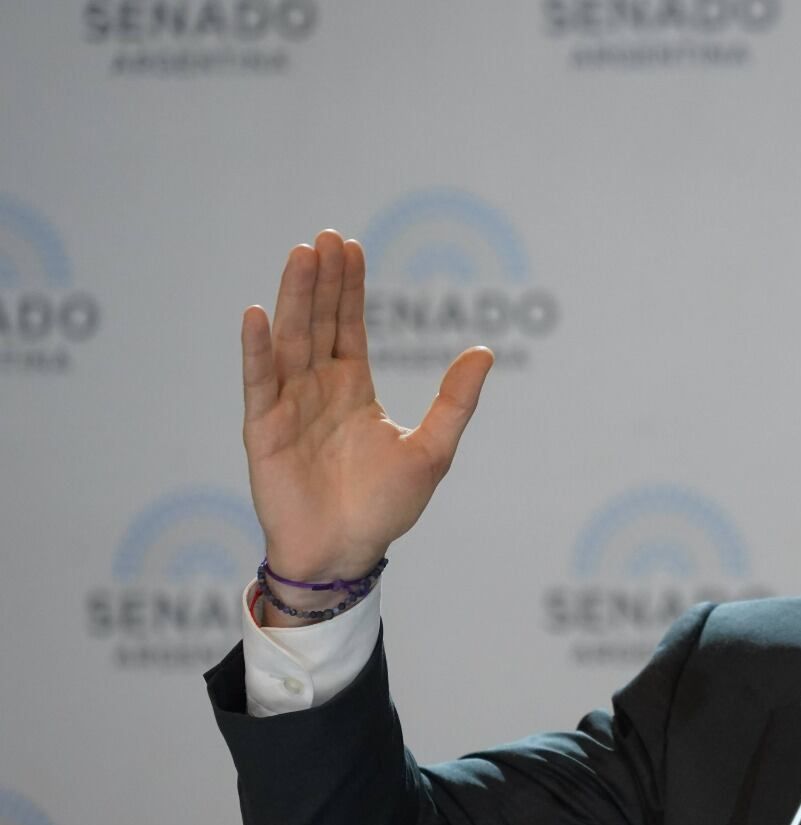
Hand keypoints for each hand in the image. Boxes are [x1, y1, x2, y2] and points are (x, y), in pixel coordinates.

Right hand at [241, 230, 492, 612]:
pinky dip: (257, 350)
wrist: (345, 553)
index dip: (348, 287)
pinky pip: (259, 382)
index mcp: (352, 389)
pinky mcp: (263, 430)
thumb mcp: (432, 449)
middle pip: (318, 322)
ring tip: (301, 256)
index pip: (347, 326)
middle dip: (322, 280)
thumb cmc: (385, 507)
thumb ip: (456, 401)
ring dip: (293, 298)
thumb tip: (485, 351)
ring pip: (290, 340)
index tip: (351, 247)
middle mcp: (317, 389)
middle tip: (326, 237)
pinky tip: (257, 315)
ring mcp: (288, 405)